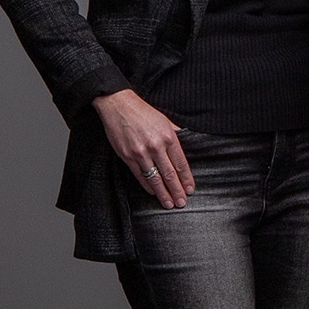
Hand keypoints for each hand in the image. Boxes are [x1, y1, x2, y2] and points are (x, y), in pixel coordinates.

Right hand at [93, 90, 193, 208]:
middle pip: (169, 174)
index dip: (186, 179)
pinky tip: (153, 192)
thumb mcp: (166, 121)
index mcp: (169, 138)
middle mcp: (156, 147)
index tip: (190, 190)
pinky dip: (147, 185)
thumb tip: (189, 144)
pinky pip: (139, 175)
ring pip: (155, 178)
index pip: (181, 164)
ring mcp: (140, 153)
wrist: (118, 105)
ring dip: (162, 193)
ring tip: (169, 203)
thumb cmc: (144, 113)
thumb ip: (176, 135)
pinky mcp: (127, 156)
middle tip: (182, 203)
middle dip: (177, 191)